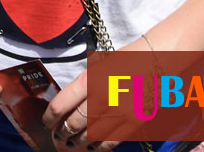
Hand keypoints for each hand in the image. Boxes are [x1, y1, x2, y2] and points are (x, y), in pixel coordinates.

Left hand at [42, 35, 154, 150]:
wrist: (157, 61)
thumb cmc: (125, 60)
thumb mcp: (97, 67)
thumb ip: (83, 85)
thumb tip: (67, 105)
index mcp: (89, 80)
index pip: (61, 105)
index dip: (50, 117)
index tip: (46, 122)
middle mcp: (101, 97)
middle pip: (73, 123)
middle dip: (62, 133)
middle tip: (57, 137)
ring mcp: (118, 112)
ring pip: (90, 136)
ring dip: (78, 142)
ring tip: (71, 144)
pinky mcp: (133, 123)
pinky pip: (110, 141)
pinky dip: (98, 147)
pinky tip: (91, 148)